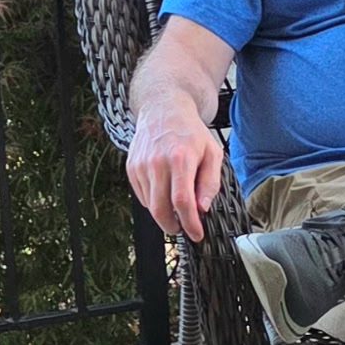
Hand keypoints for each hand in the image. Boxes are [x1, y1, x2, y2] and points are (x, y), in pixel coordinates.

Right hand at [126, 102, 223, 242]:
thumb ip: (210, 182)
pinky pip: (142, 196)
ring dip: (163, 215)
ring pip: (150, 205)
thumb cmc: (191, 132)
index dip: (189, 223)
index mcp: (180, 158)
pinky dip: (154, 202)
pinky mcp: (132, 168)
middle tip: (183, 228)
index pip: (182, 201)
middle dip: (173, 226)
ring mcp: (141, 166)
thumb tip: (203, 208)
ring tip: (176, 209)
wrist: (163, 109)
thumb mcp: (212, 153)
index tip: (196, 234)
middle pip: (161, 208)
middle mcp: (157, 162)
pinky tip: (165, 193)